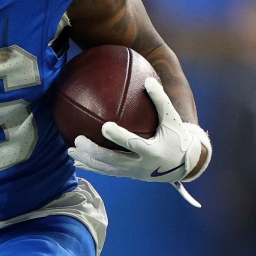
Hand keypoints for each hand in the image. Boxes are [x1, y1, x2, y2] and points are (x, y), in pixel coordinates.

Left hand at [67, 77, 211, 206]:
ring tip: (70, 151)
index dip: (118, 137)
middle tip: (78, 139)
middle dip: (94, 152)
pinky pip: (107, 172)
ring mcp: (134, 172)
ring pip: (107, 169)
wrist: (185, 164)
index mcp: (153, 151)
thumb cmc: (177, 136)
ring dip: (88, 161)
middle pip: (113, 161)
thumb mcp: (172, 119)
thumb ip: (160, 100)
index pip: (132, 144)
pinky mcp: (129, 175)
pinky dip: (92, 166)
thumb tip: (147, 80)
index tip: (104, 126)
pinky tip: (77, 160)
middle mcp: (141, 165)